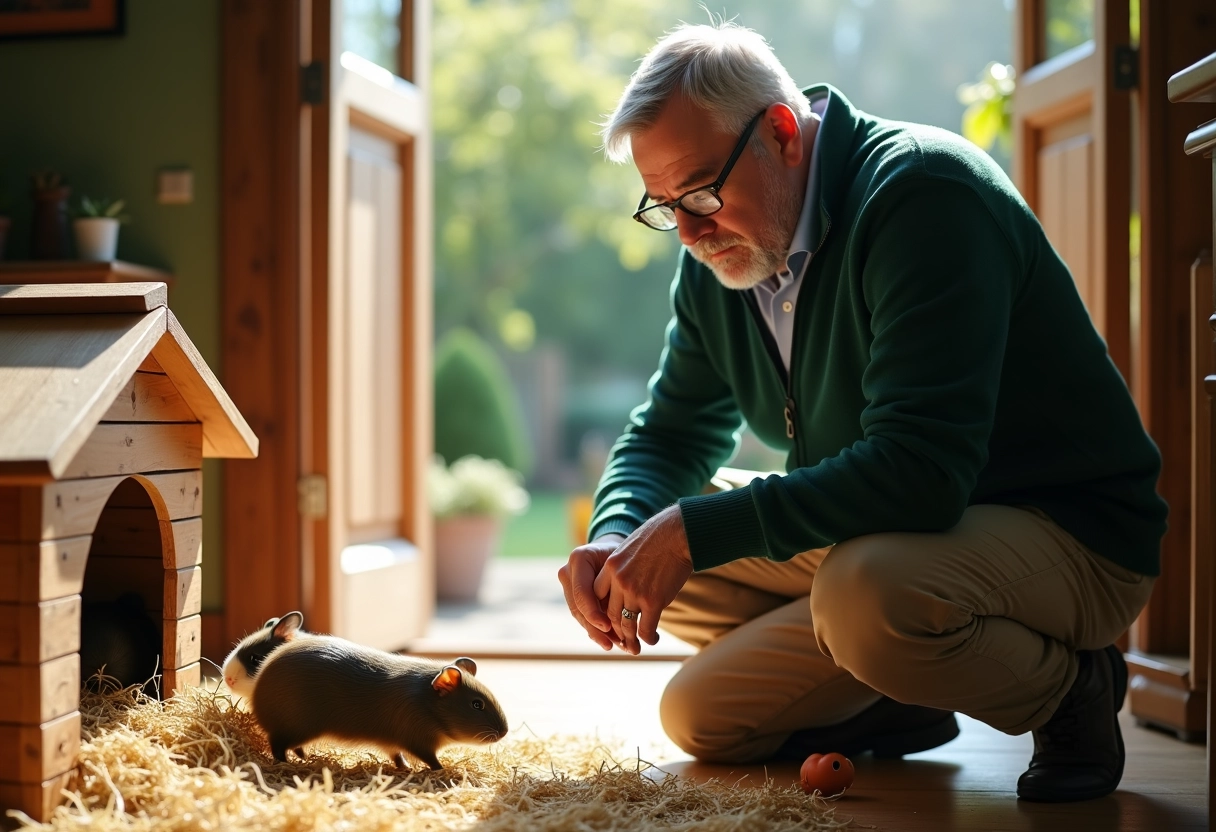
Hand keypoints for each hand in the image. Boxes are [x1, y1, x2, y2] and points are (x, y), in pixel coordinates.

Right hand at [558, 533, 627, 650]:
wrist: (614, 549)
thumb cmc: (624, 555)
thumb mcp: (623, 565)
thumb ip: (618, 584)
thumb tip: (623, 618)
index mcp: (579, 558)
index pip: (582, 593)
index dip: (593, 613)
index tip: (608, 628)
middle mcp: (568, 570)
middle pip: (578, 607)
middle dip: (595, 628)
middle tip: (614, 643)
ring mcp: (567, 584)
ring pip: (579, 615)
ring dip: (596, 632)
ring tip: (616, 645)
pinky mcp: (571, 595)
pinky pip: (582, 616)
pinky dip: (595, 629)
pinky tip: (609, 641)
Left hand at [592, 505, 692, 654]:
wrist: (678, 534)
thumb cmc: (659, 537)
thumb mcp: (630, 547)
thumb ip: (622, 566)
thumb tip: (623, 580)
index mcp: (610, 567)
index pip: (597, 596)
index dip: (602, 610)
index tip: (608, 618)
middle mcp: (618, 581)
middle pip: (609, 614)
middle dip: (615, 630)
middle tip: (621, 640)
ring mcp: (635, 592)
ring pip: (626, 625)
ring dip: (630, 640)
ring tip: (635, 647)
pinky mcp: (653, 601)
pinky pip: (645, 628)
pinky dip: (648, 638)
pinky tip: (653, 639)